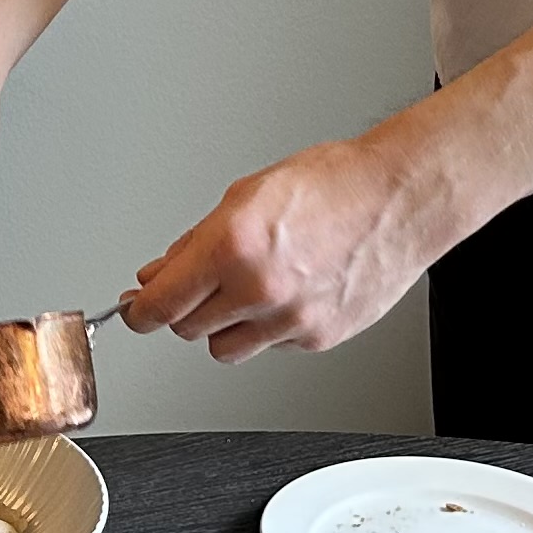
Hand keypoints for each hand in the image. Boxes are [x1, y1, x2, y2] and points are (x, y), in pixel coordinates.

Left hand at [121, 136, 464, 362]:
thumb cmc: (333, 184)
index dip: (138, 312)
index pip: (160, 304)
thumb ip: (195, 242)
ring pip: (225, 348)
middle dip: (185, 309)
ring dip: (224, 326)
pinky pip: (271, 346)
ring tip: (247, 291)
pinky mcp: (317, 337)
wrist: (398, 199)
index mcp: (232, 245)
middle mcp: (258, 287)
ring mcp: (290, 319)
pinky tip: (288, 293)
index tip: (134, 311)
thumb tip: (160, 274)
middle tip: (200, 286)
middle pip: (187, 329)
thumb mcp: (245, 195)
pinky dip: (269, 328)